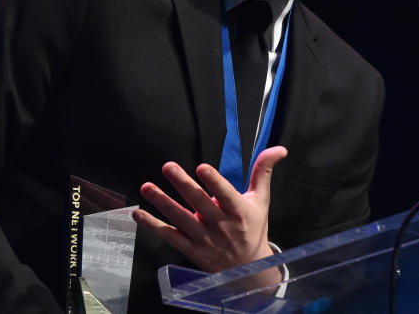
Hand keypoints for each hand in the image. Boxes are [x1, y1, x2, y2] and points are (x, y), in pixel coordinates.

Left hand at [132, 146, 287, 272]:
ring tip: (147, 187)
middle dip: (183, 184)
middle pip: (199, 203)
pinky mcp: (190, 249)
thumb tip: (279, 148)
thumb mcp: (261, 200)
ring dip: (162, 202)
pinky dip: (153, 226)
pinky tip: (139, 214)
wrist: (248, 269)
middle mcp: (220, 225)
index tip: (203, 168)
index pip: (226, 194)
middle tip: (168, 166)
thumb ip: (263, 172)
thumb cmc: (253, 228)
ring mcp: (203, 239)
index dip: (215, 182)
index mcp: (239, 212)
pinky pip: (169, 236)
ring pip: (180, 219)